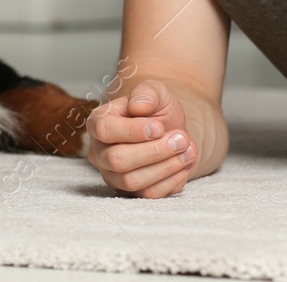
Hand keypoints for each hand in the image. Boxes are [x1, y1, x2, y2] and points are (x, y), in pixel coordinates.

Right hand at [86, 80, 198, 197]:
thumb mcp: (155, 92)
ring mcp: (113, 175)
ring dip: (166, 166)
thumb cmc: (155, 109)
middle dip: (154, 151)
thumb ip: (147, 93)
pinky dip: (172, 180)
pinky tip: (186, 163)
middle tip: (181, 138)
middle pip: (118, 160)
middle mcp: (99, 152)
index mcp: (98, 122)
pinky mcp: (131, 193)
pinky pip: (149, 195)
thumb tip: (138, 106)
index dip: (133, 130)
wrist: (169, 130)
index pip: (105, 130)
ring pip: (133, 181)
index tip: (159, 127)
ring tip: (188, 149)